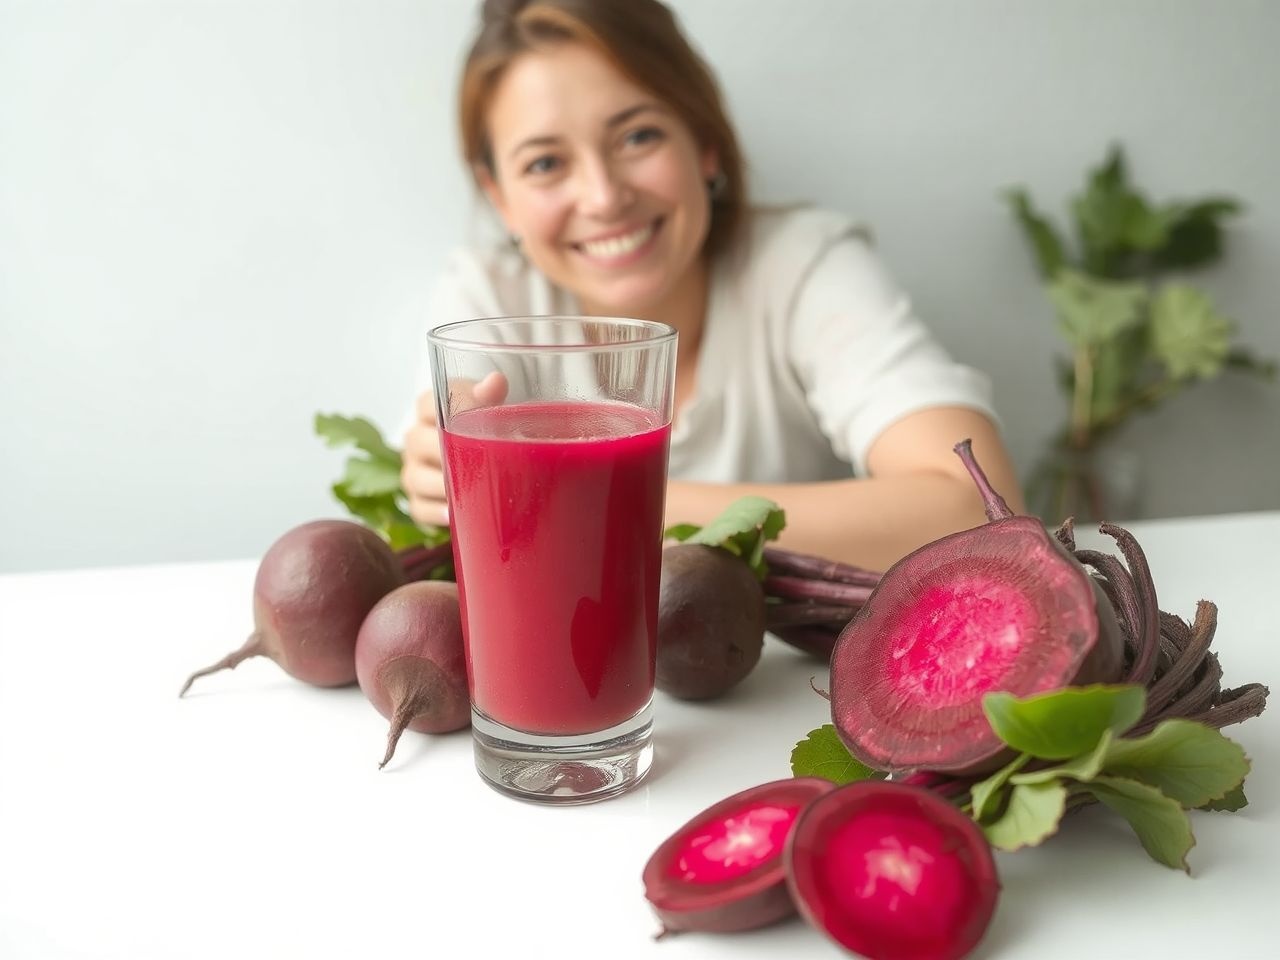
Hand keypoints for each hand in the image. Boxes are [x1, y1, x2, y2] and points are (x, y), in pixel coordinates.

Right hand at [401, 372, 507, 526]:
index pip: (427, 403)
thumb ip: (490, 395)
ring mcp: (414, 470)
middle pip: (419, 441)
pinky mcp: (418, 501)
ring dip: (441, 485)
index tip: (478, 416)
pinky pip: (419, 508)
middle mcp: (416, 439)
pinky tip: (453, 514)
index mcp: (430, 411)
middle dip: (446, 451)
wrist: (483, 463)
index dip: (449, 409)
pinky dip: (435, 513)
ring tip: (467, 490)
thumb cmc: (485, 431)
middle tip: (476, 458)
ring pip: (416, 478)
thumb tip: (496, 381)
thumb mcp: (489, 409)